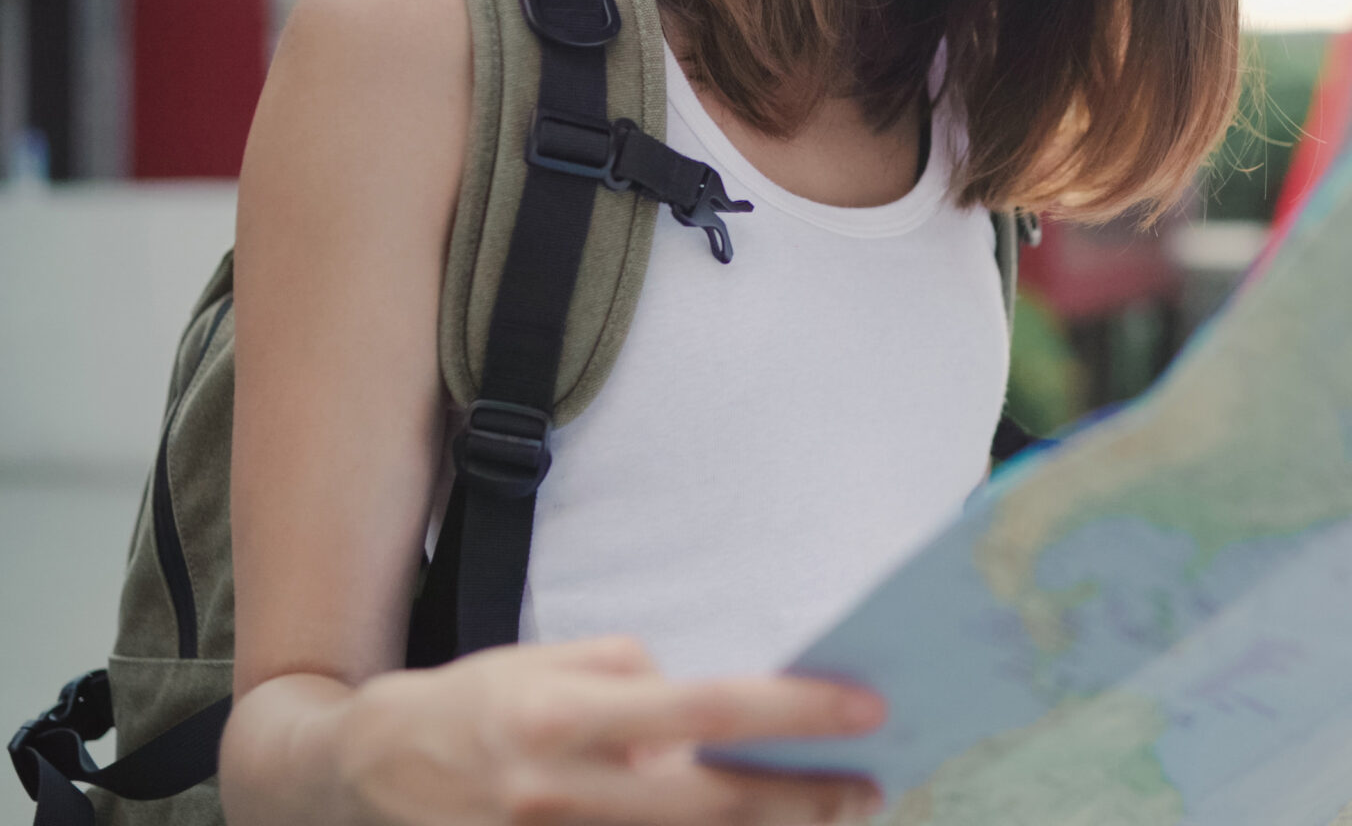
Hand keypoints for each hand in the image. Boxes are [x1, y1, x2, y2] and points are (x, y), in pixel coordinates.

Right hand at [331, 636, 881, 824]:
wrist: (360, 777)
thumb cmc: (473, 706)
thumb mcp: (545, 662)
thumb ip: (632, 679)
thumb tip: (714, 711)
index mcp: (562, 715)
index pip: (704, 708)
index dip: (790, 710)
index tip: (864, 707)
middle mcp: (559, 791)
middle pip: (711, 804)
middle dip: (803, 801)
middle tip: (869, 791)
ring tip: (829, 818)